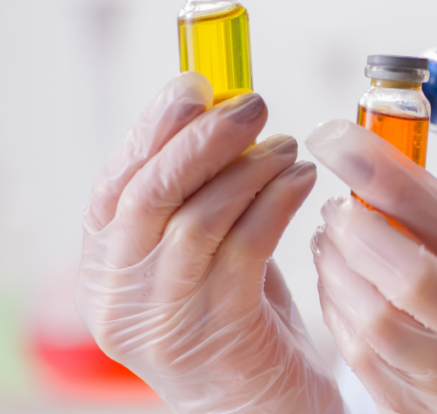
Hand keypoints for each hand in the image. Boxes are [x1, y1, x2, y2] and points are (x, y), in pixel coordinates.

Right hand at [76, 73, 343, 413]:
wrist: (264, 405)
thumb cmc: (237, 317)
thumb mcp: (201, 255)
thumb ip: (196, 196)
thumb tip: (219, 108)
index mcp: (106, 270)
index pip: (114, 186)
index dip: (153, 128)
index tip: (197, 84)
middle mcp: (120, 298)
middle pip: (151, 195)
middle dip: (202, 139)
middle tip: (252, 103)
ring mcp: (165, 321)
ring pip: (199, 219)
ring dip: (248, 169)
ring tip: (287, 146)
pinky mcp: (221, 334)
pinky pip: (247, 249)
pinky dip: (277, 202)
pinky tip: (302, 179)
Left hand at [306, 120, 436, 413]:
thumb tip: (397, 186)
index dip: (387, 174)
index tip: (340, 138)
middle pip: (403, 275)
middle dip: (356, 228)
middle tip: (340, 204)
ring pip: (370, 318)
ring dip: (338, 268)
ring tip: (333, 238)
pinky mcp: (412, 405)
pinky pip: (358, 352)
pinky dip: (337, 308)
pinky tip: (338, 283)